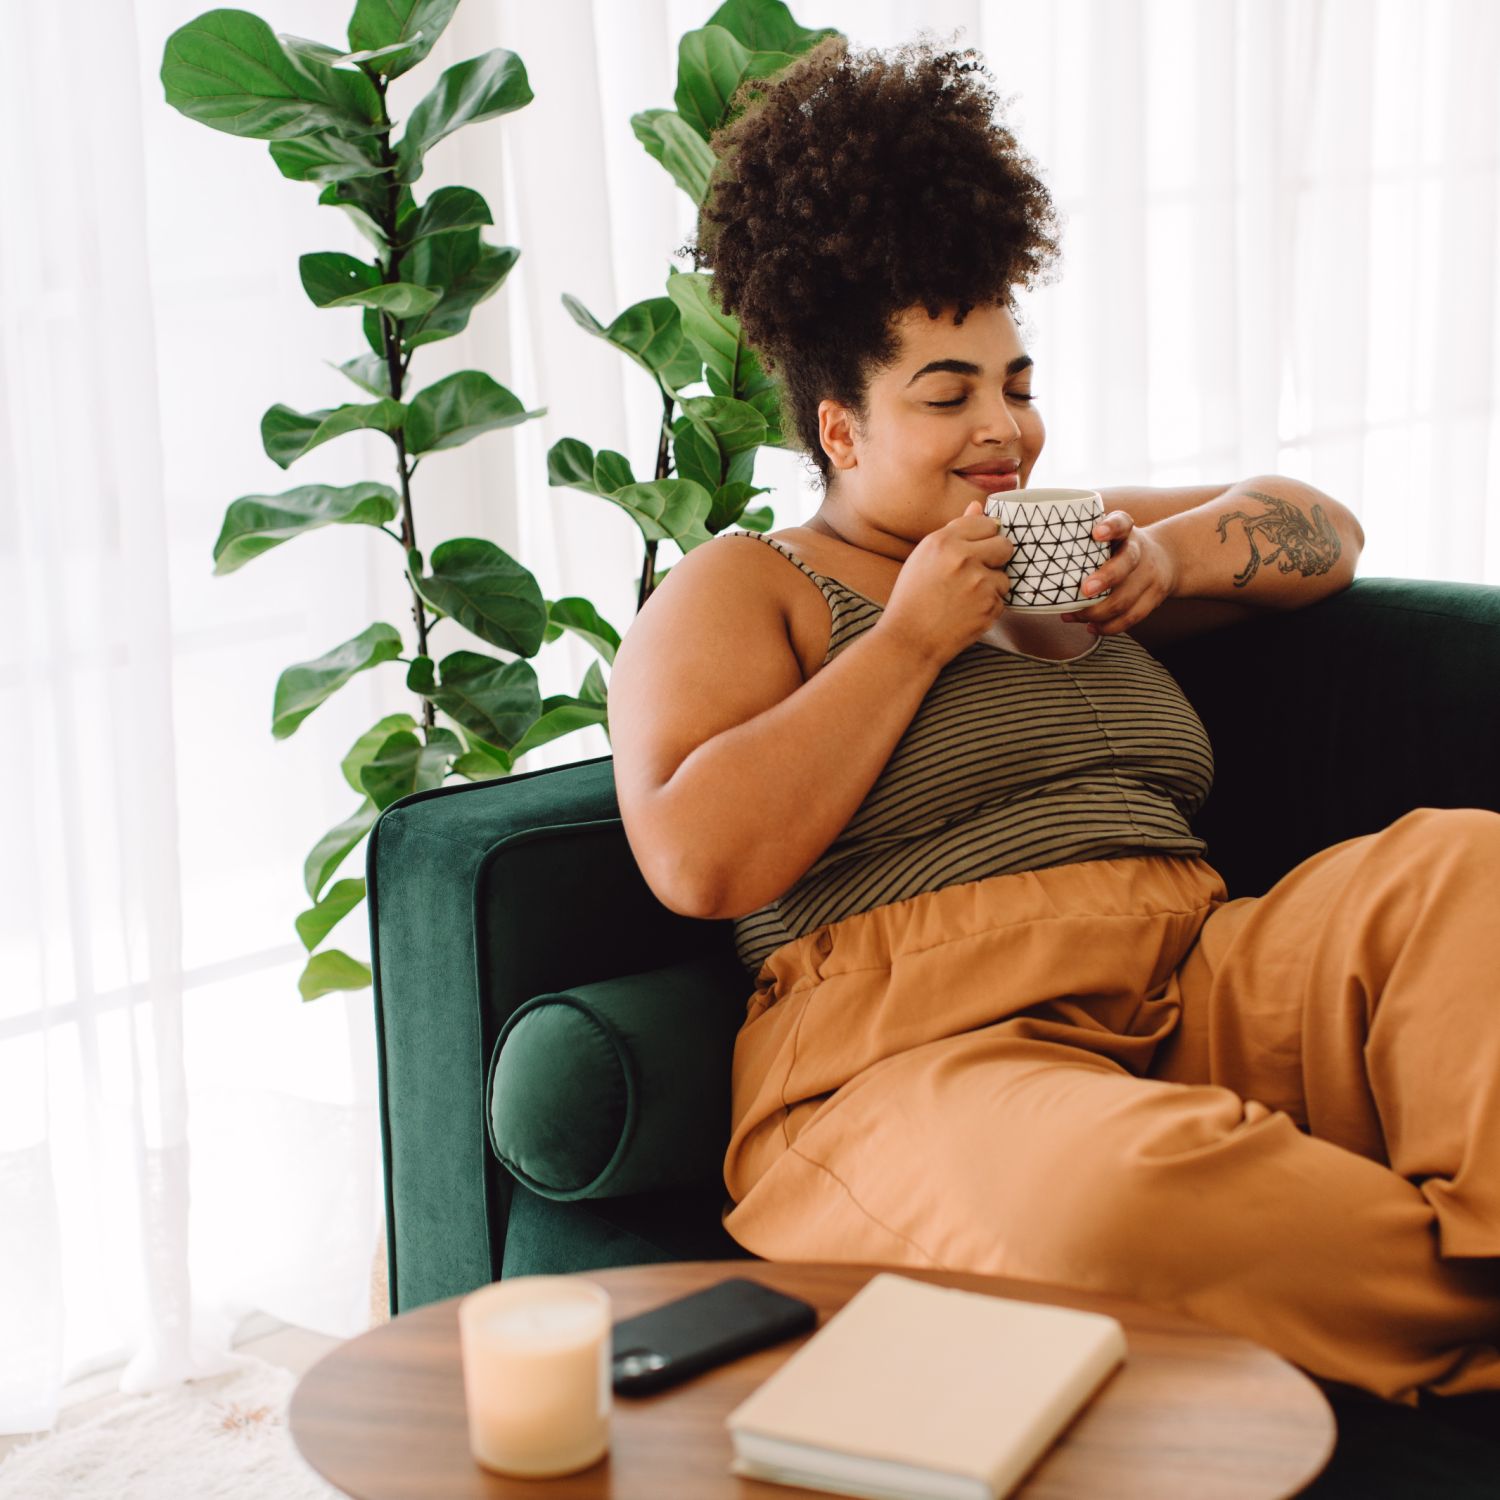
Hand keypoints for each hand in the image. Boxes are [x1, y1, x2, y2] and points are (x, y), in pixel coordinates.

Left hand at [1059, 511, 1178, 634]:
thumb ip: (1080, 534)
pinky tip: (1090, 627)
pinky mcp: (1153, 598)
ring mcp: (1150, 575)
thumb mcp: (1109, 532)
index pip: (1121, 523)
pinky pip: (1132, 617)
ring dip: (1097, 611)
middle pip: (1127, 563)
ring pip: (1126, 598)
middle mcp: (1140, 550)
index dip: (1111, 527)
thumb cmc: (1119, 546)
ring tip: (1072, 615)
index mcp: (1126, 531)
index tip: (1096, 533)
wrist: (1166, 557)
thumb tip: (1028, 548)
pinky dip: (1109, 626)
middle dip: (1105, 578)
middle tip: (1084, 590)